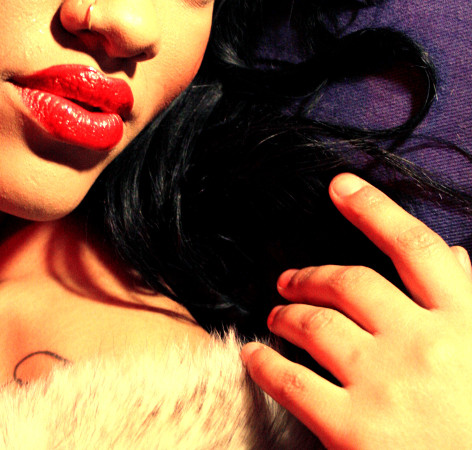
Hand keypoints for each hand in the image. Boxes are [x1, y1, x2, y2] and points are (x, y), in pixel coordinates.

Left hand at [241, 173, 471, 448]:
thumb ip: (470, 305)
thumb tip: (453, 257)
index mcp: (464, 323)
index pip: (413, 247)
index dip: (374, 209)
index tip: (339, 186)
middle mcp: (423, 344)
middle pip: (350, 283)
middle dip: (310, 275)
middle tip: (290, 279)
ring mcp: (385, 385)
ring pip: (314, 324)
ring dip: (286, 313)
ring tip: (276, 316)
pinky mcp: (352, 430)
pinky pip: (290, 379)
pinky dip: (263, 361)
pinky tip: (253, 355)